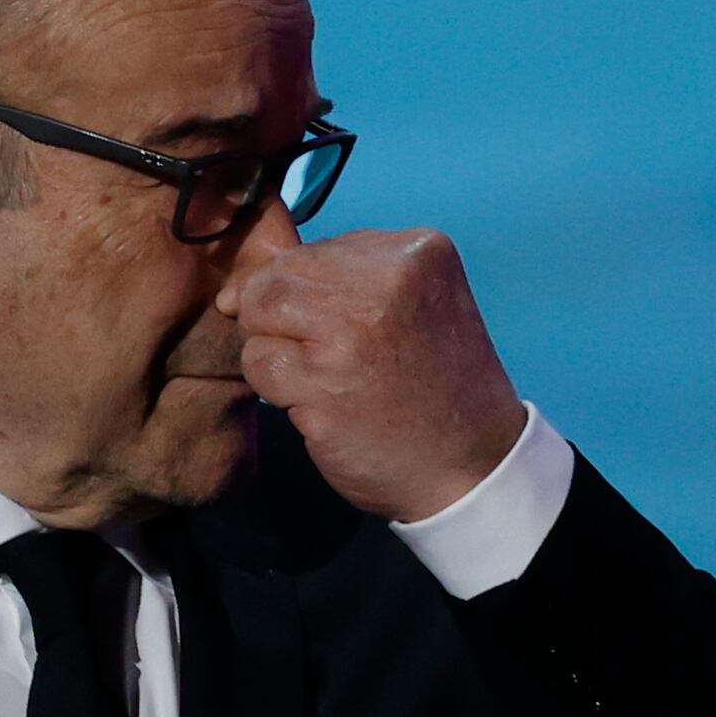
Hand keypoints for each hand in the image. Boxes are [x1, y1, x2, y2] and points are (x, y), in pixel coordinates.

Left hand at [223, 225, 525, 521]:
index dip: (303, 292)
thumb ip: (345, 279)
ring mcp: (353, 333)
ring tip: (326, 377)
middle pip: (277, 275)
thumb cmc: (436, 386)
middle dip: (278, 317)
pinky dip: (274, 386)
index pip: (312, 249)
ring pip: (258, 312)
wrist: (473, 467)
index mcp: (417, 252)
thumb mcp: (416, 303)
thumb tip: (241, 285)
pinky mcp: (323, 383)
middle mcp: (386, 282)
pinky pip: (257, 361)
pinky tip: (320, 404)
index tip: (340, 331)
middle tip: (325, 358)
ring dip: (276, 349)